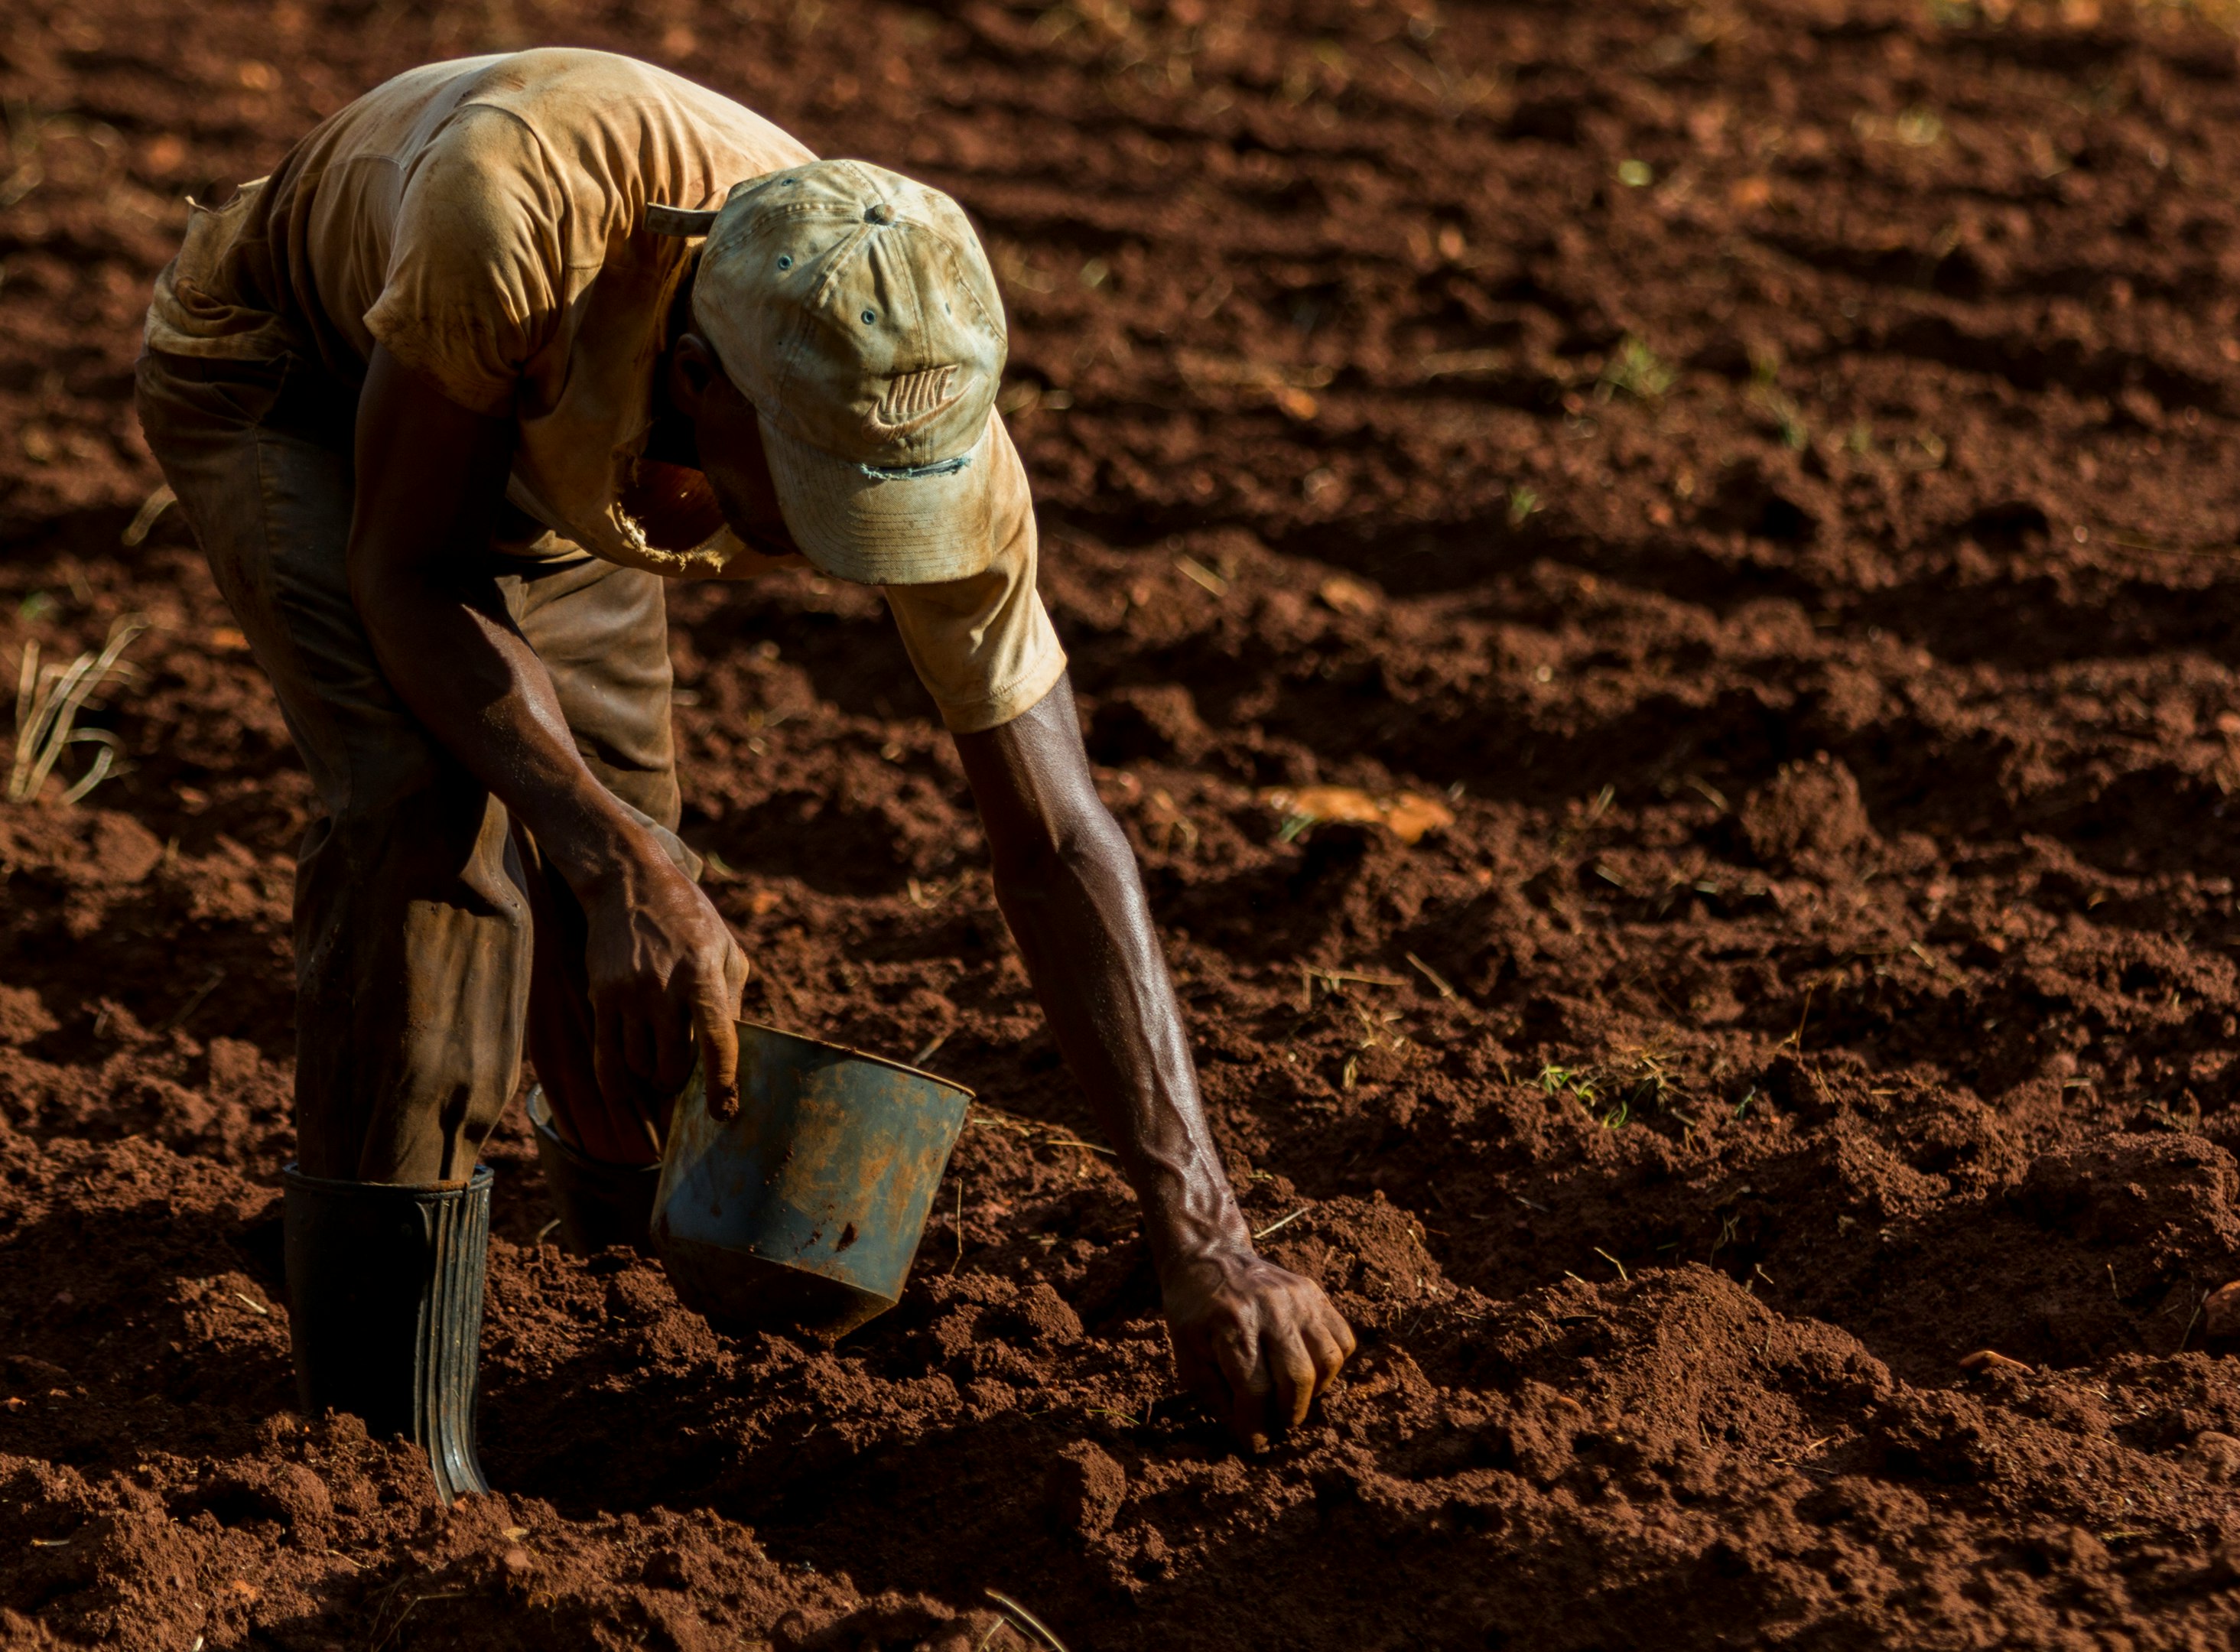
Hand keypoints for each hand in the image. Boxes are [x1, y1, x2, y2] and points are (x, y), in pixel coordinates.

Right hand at [579, 837, 749, 1132]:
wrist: (629, 884)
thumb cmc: (689, 918)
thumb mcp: (726, 949)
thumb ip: (731, 1000)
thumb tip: (731, 1052)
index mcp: (703, 974)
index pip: (716, 1040)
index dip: (721, 1083)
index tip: (723, 1111)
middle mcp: (664, 987)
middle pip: (672, 1063)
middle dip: (680, 1083)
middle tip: (685, 1082)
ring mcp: (628, 994)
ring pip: (639, 1065)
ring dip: (651, 1077)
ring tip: (659, 1069)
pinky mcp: (602, 997)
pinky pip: (605, 1057)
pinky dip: (617, 1082)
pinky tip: (626, 1090)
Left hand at [1162, 1243, 1355, 1448]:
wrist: (1208, 1257)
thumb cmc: (1193, 1314)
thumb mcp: (1187, 1357)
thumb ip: (1216, 1397)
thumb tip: (1249, 1433)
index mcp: (1230, 1325)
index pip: (1254, 1391)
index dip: (1256, 1426)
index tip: (1253, 1444)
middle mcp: (1269, 1308)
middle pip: (1297, 1378)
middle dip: (1287, 1415)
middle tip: (1276, 1426)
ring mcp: (1297, 1297)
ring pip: (1327, 1360)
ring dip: (1313, 1393)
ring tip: (1292, 1399)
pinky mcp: (1314, 1293)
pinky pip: (1342, 1339)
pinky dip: (1331, 1366)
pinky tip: (1308, 1371)